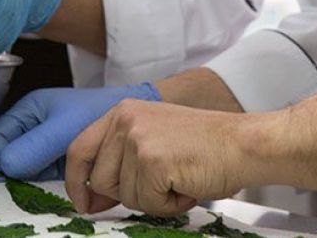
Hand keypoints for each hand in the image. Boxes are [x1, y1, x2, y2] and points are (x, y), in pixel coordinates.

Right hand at [0, 83, 160, 180]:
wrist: (127, 117)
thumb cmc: (95, 113)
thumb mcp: (60, 130)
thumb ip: (32, 147)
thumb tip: (4, 166)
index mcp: (29, 109)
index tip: (5, 176)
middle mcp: (33, 124)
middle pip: (8, 154)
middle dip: (14, 172)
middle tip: (25, 186)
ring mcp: (44, 140)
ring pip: (24, 166)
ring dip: (31, 180)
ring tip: (47, 182)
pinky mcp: (57, 154)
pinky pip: (42, 173)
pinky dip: (46, 182)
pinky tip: (59, 184)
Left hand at [65, 100, 247, 215]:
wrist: (240, 143)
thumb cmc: (203, 145)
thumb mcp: (152, 136)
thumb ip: (120, 157)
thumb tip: (91, 195)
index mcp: (123, 111)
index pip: (78, 149)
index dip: (76, 182)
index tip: (84, 202)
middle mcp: (125, 120)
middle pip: (100, 180)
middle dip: (127, 193)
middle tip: (160, 182)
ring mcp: (137, 139)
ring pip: (123, 196)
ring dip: (151, 198)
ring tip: (177, 178)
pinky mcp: (152, 160)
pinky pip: (147, 204)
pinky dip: (168, 204)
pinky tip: (186, 184)